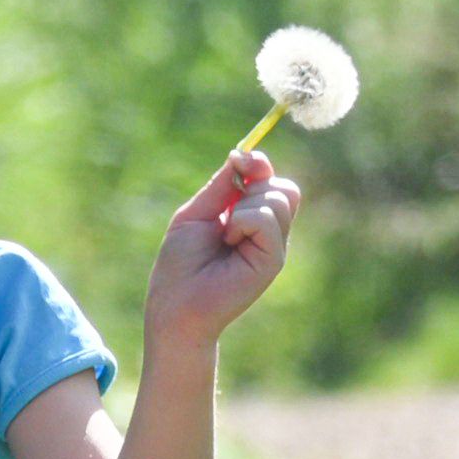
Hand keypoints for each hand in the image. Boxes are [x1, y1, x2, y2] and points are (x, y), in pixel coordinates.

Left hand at [151, 142, 299, 349]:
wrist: (176, 304)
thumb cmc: (180, 263)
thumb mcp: (198, 212)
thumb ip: (222, 185)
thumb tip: (245, 154)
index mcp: (249, 219)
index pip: (272, 181)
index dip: (259, 164)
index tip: (240, 161)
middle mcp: (267, 233)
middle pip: (283, 187)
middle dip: (254, 185)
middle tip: (226, 212)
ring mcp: (273, 246)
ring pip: (280, 197)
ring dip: (244, 207)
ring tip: (225, 235)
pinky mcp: (274, 260)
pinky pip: (268, 218)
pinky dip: (244, 221)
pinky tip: (229, 242)